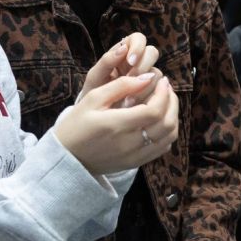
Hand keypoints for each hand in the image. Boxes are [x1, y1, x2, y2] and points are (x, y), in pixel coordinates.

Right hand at [55, 70, 178, 174]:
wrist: (67, 157)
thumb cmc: (77, 124)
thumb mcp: (92, 98)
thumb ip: (120, 86)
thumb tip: (147, 77)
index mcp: (117, 125)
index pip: (154, 110)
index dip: (163, 94)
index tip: (161, 80)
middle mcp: (129, 144)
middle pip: (166, 124)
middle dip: (172, 102)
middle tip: (166, 87)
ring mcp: (134, 156)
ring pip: (168, 137)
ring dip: (173, 116)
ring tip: (166, 101)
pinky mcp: (136, 163)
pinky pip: (162, 148)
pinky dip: (168, 132)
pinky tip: (160, 119)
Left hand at [79, 33, 159, 100]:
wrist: (97, 115)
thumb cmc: (94, 91)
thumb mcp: (95, 77)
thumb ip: (107, 61)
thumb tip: (123, 48)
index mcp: (124, 52)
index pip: (138, 38)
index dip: (138, 47)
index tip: (131, 61)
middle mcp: (139, 62)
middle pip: (152, 53)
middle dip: (143, 66)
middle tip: (130, 80)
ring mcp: (147, 77)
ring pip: (157, 73)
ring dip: (145, 85)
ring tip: (128, 99)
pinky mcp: (153, 92)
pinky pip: (159, 91)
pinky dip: (148, 98)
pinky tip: (136, 105)